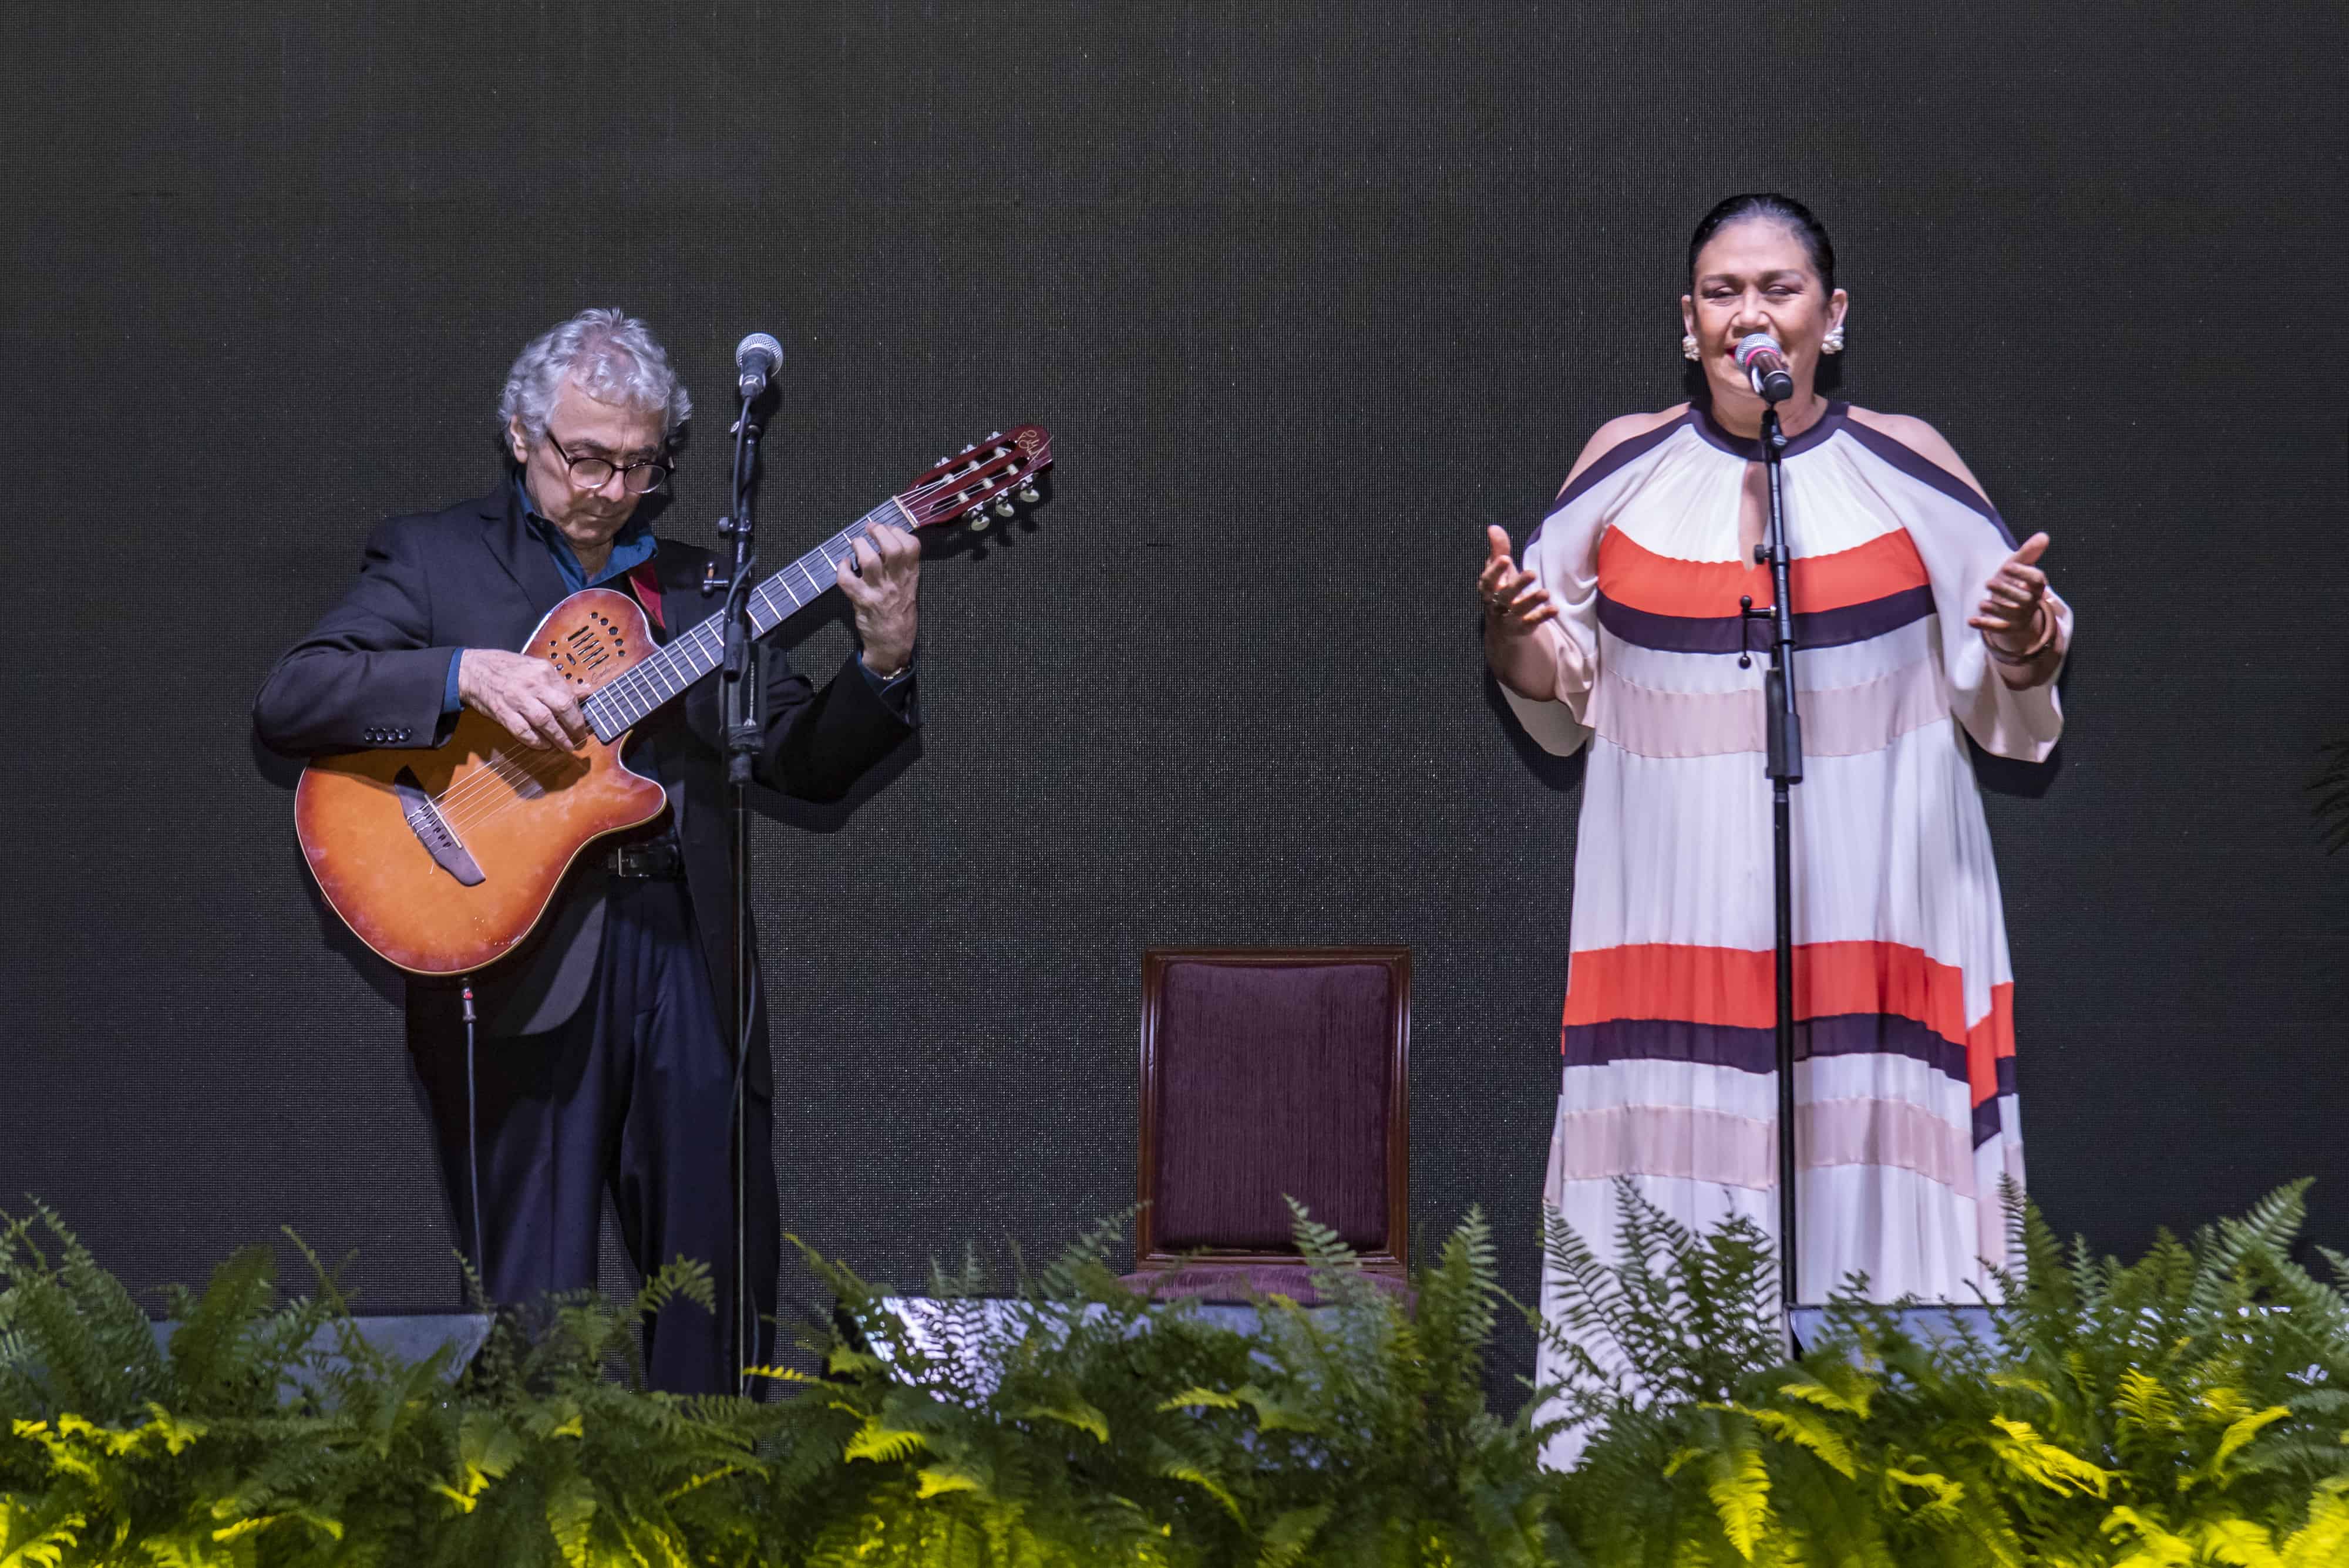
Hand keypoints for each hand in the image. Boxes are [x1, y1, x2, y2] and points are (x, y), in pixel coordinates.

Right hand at [458, 648, 589, 750]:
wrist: (471, 670)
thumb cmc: (505, 667)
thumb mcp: (534, 666)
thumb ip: (558, 682)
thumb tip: (584, 694)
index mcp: (543, 670)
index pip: (568, 694)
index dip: (578, 712)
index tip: (582, 722)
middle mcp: (532, 684)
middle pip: (562, 708)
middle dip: (575, 727)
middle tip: (579, 738)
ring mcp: (517, 699)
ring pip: (545, 722)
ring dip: (558, 737)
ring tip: (566, 746)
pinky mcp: (503, 712)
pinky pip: (523, 731)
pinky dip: (536, 741)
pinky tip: (544, 745)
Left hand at [840, 522, 920, 673]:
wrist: (892, 644)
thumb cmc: (900, 614)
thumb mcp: (910, 588)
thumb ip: (903, 567)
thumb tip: (887, 542)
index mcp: (910, 576)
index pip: (912, 545)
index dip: (898, 531)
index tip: (888, 529)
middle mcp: (896, 581)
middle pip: (892, 548)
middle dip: (879, 532)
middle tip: (870, 529)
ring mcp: (879, 591)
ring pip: (869, 560)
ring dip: (859, 546)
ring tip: (856, 544)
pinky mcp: (862, 601)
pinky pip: (847, 580)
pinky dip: (842, 568)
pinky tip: (844, 564)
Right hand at [1478, 525, 1556, 636]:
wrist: (1501, 627)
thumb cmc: (1501, 590)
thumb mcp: (1499, 571)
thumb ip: (1498, 549)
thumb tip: (1493, 527)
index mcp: (1489, 589)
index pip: (1488, 580)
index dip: (1495, 570)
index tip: (1505, 558)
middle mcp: (1496, 604)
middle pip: (1505, 595)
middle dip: (1518, 585)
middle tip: (1533, 573)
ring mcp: (1509, 617)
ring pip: (1519, 610)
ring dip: (1532, 601)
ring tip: (1545, 593)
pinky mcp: (1522, 627)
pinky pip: (1532, 622)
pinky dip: (1542, 616)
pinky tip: (1554, 609)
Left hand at [1967, 532, 2052, 656]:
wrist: (2015, 607)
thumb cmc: (2015, 581)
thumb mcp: (2019, 565)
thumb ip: (2029, 552)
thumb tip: (2043, 535)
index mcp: (2036, 585)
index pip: (2037, 580)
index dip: (2023, 573)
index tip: (2007, 566)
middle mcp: (2031, 602)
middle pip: (2024, 599)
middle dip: (2006, 591)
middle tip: (1988, 583)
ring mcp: (2021, 617)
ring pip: (2012, 615)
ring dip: (1996, 610)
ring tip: (1982, 603)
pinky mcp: (2009, 628)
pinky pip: (1999, 629)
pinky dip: (1985, 625)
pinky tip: (1970, 621)